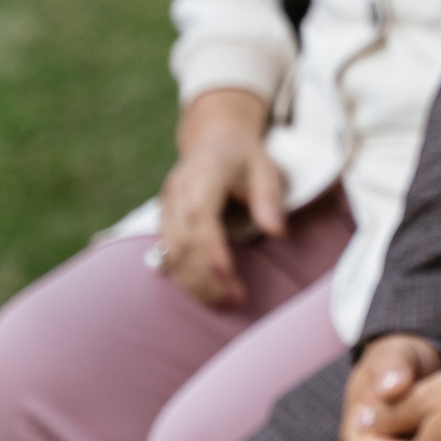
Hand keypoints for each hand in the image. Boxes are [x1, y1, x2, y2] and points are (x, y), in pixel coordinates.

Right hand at [153, 88, 284, 307]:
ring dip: (193, 281)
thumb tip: (277, 231)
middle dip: (204, 275)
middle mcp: (178, 191)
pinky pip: (166, 252)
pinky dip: (183, 275)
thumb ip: (269, 198)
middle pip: (181, 240)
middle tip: (233, 299)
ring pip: (170, 251)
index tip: (226, 276)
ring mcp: (166, 206)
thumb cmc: (243, 156)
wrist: (213, 139)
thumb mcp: (265, 168)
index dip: (209, 248)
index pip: (199, 216)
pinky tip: (205, 291)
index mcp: (203, 174)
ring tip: (222, 301)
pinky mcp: (163, 219)